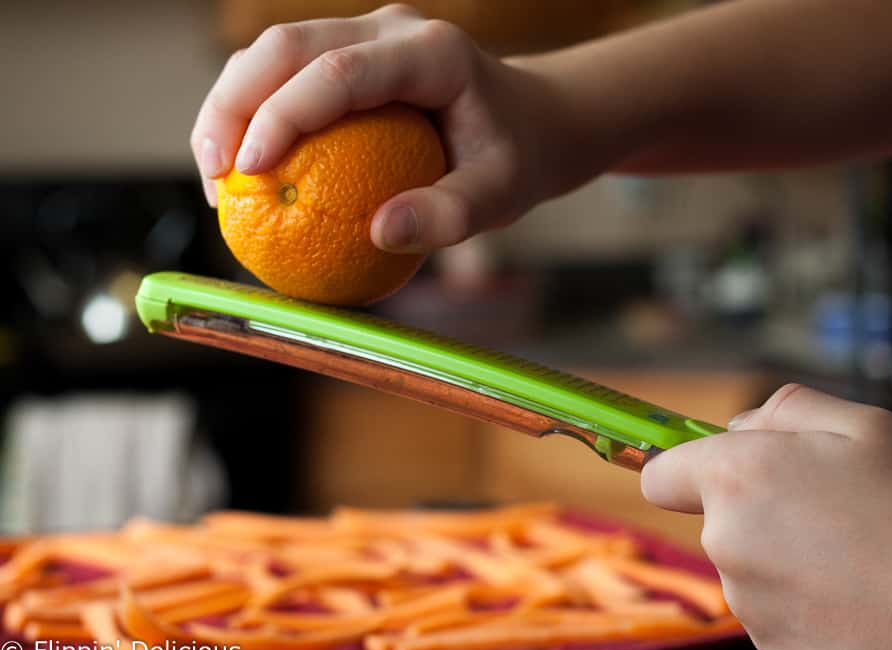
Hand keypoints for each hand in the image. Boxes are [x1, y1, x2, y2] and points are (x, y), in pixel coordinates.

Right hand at [190, 4, 571, 252]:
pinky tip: (241, 165)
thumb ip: (449, 215)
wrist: (531, 120)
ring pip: (272, 50)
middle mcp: (392, 28)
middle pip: (286, 44)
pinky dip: (251, 112)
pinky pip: (284, 72)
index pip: (340, 69)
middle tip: (215, 178)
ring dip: (230, 106)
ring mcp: (366, 34)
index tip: (250, 171)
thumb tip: (380, 234)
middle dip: (233, 105)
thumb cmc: (516, 158)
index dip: (284, 113)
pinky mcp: (350, 53)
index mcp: (431, 53)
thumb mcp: (500, 195)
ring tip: (216, 178)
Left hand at [642, 384, 891, 649]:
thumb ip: (788, 411)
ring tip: (857, 556)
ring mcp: (750, 606)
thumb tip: (741, 425)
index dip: (685, 467)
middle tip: (832, 508)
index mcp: (738, 478)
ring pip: (750, 568)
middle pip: (718, 519)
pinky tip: (858, 597)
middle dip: (760, 509)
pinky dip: (806, 605)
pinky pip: (777, 614)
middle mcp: (728, 543)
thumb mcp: (868, 427)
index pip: (661, 474)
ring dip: (786, 558)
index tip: (714, 469)